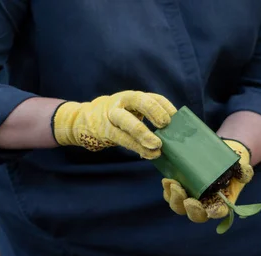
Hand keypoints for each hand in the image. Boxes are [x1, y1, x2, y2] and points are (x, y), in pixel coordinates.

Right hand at [51, 91, 176, 158]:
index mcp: (131, 97)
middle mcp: (121, 102)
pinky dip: (137, 148)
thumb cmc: (117, 117)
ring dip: (143, 135)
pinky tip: (148, 154)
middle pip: (139, 101)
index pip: (150, 97)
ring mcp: (111, 116)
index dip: (164, 106)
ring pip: (128, 122)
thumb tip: (172, 132)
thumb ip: (147, 117)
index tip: (175, 117)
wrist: (85, 120)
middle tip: (165, 125)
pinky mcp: (106, 132)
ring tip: (157, 147)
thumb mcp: (130, 111)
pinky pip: (123, 140)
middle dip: (154, 112)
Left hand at [162, 139, 253, 222]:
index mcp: (221, 203)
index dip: (215, 213)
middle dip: (190, 209)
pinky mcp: (181, 189)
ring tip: (173, 185)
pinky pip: (171, 195)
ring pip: (180, 207)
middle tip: (187, 200)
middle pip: (196, 215)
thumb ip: (244, 172)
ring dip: (175, 199)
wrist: (219, 156)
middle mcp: (205, 204)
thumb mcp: (241, 167)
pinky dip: (168, 191)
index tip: (211, 211)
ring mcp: (192, 198)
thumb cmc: (232, 165)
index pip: (218, 213)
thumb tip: (245, 172)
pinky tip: (166, 181)